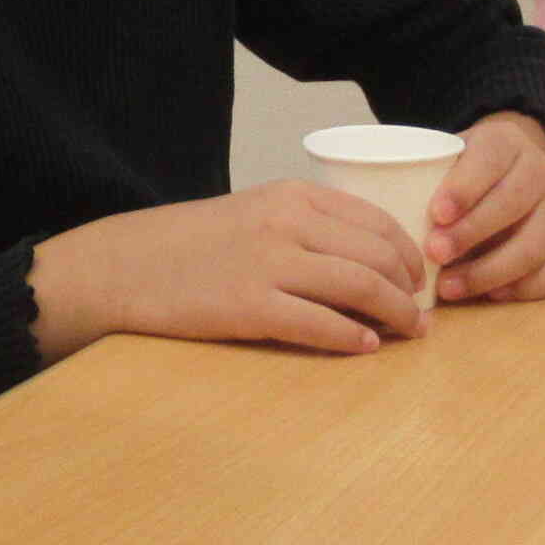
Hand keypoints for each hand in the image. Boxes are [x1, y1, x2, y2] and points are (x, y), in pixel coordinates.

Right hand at [28, 184, 428, 361]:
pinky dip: (352, 337)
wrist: (123, 266)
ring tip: (408, 332)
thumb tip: (363, 262)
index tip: (419, 279)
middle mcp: (287, 223)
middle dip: (410, 289)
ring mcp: (269, 264)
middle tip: (421, 313)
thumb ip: (302, 228)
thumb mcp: (251, 213)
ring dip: (396, 315)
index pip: (376, 221)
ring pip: (360, 287)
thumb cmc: (188, 245)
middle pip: (377, 256)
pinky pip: (319, 324)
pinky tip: (365, 347)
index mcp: (291, 197)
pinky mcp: (250, 306)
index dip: (408, 254)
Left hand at [430, 113, 544, 305]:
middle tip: (434, 253)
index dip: (465, 187)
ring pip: (536, 243)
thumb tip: (360, 190)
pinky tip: (491, 296)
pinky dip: (525, 288)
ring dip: (491, 270)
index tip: (436, 214)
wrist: (510, 170)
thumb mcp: (442, 156)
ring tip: (450, 288)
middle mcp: (538, 173)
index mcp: (505, 142)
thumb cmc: (460, 171)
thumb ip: (415, 172)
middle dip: (472, 232)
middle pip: (513, 202)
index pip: (490, 158)